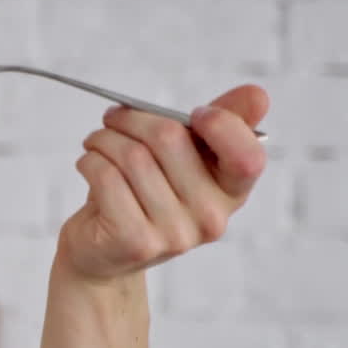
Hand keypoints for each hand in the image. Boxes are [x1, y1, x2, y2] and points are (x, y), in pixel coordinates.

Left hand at [56, 83, 268, 281]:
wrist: (104, 252)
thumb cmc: (146, 193)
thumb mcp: (187, 157)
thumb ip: (222, 124)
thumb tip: (258, 94)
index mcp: (231, 192)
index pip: (248, 157)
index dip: (222, 125)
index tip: (195, 114)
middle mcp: (210, 217)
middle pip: (169, 138)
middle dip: (132, 118)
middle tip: (113, 119)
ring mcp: (175, 234)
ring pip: (131, 155)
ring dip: (103, 138)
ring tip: (97, 142)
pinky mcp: (135, 241)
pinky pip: (106, 176)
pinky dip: (89, 160)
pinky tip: (89, 164)